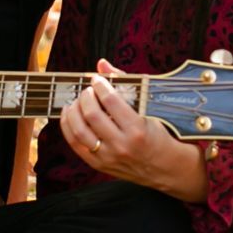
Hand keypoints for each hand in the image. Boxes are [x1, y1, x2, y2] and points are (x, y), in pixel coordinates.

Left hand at [58, 59, 208, 203]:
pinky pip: (75, 144)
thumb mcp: (147, 110)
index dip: (100, 86)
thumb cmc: (156, 135)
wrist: (164, 167)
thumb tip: (102, 65)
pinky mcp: (99, 164)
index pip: (111, 101)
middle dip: (85, 97)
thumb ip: (123, 85)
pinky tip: (69, 115)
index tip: (97, 80)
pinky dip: (68, 127)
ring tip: (77, 102)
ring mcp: (108, 157)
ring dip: (73, 111)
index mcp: (137, 129)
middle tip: (87, 91)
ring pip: (79, 131)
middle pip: (92, 115)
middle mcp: (121, 144)